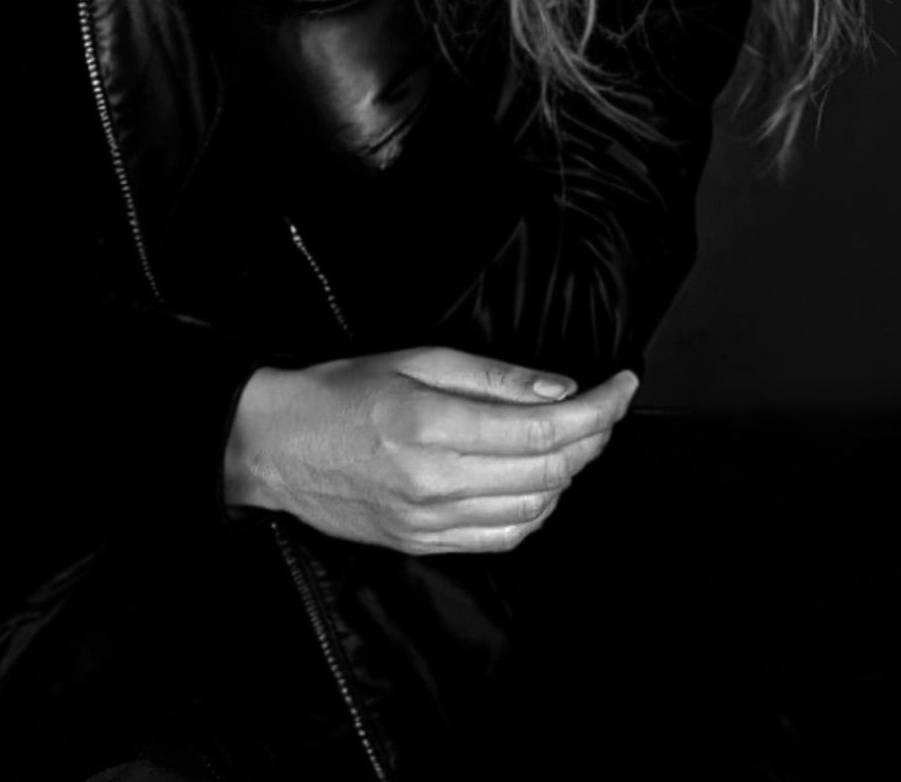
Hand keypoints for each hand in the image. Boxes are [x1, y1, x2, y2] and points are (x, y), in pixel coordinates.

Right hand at [224, 346, 638, 554]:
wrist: (276, 445)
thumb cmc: (341, 391)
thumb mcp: (415, 357)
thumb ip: (491, 376)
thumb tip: (559, 388)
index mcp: (431, 425)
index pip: (542, 429)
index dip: (598, 408)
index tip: (624, 384)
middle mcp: (435, 481)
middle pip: (549, 471)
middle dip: (595, 435)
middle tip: (609, 403)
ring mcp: (430, 521)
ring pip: (536, 509)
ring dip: (571, 473)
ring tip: (578, 436)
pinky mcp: (424, 543)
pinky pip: (504, 537)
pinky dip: (539, 509)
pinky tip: (542, 480)